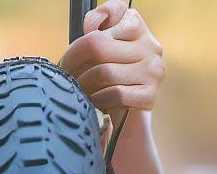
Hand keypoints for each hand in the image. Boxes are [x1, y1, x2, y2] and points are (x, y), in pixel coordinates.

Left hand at [59, 0, 164, 127]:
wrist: (125, 119)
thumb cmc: (107, 81)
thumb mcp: (102, 52)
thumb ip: (97, 31)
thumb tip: (89, 28)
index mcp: (137, 26)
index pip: (113, 10)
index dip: (90, 24)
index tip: (76, 48)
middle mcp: (150, 44)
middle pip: (98, 44)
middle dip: (73, 62)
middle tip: (63, 75)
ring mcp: (152, 70)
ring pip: (104, 72)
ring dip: (83, 85)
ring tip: (75, 91)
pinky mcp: (149, 95)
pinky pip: (114, 94)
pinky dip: (98, 100)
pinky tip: (92, 103)